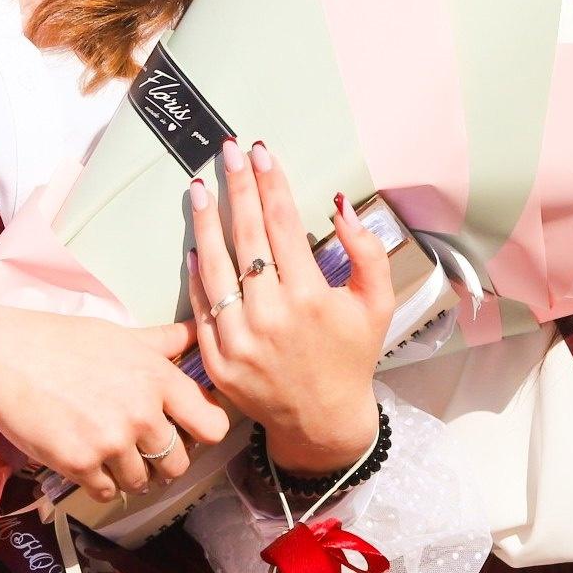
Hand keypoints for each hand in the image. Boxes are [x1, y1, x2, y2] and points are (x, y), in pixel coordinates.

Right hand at [0, 300, 227, 503]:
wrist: (6, 360)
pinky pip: (107, 491)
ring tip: (115, 451)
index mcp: (158, 378)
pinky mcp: (79, 465)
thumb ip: (165, 340)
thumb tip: (200, 329)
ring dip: (133, 472)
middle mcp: (141, 414)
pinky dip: (102, 482)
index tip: (192, 428)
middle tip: (148, 447)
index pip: (212, 425)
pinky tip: (91, 460)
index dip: (205, 430)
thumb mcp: (123, 335)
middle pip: (179, 463)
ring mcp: (110, 443)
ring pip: (143, 481)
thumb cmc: (65, 341)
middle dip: (166, 459)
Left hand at [187, 138, 391, 475]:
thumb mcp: (377, 303)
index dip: (271, 184)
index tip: (261, 152)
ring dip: (205, 222)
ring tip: (199, 187)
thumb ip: (367, 250)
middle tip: (227, 151)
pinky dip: (196, 274)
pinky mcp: (218, 360)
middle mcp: (271, 315)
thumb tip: (340, 205)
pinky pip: (201, 307)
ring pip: (216, 266)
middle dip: (237, 186)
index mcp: (311, 297)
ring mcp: (239, 339)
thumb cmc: (352, 355)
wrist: (322, 421)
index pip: (284, 224)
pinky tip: (195, 244)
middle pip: (247, 235)